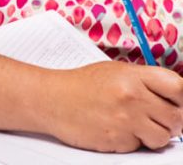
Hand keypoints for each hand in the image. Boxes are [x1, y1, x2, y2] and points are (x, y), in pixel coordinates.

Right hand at [42, 61, 182, 151]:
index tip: (177, 103)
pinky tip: (116, 130)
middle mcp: (132, 97)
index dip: (182, 99)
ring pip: (163, 137)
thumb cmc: (80, 85)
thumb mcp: (115, 72)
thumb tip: (175, 98)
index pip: (179, 88)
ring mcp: (125, 120)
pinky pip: (139, 147)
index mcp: (133, 76)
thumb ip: (145, 82)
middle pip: (177, 117)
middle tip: (157, 119)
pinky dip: (132, 142)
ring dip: (153, 135)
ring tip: (135, 126)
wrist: (49, 99)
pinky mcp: (117, 140)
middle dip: (171, 121)